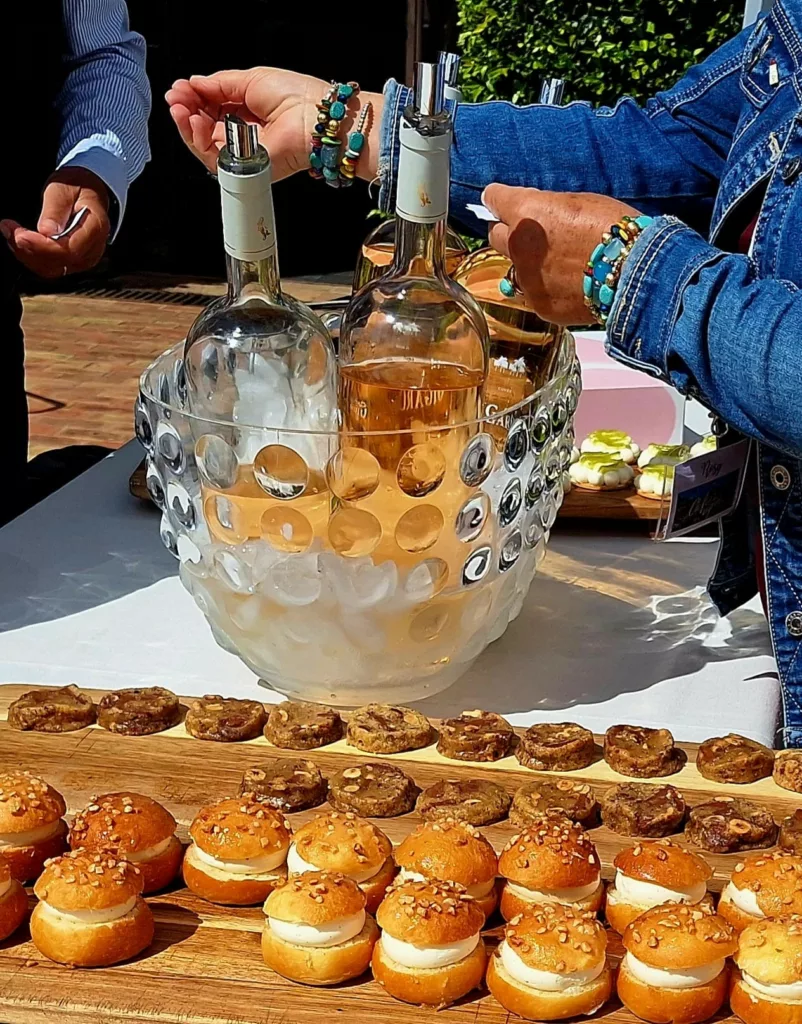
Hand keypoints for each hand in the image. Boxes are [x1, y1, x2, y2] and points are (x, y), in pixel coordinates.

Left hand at [0, 167, 110, 278]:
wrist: (88, 191)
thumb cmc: (78, 186)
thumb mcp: (64, 188)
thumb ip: (56, 209)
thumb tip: (47, 231)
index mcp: (95, 228)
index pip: (68, 249)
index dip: (42, 246)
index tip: (20, 234)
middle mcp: (91, 249)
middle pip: (58, 263)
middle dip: (29, 250)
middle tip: (8, 228)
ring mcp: (82, 258)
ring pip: (51, 269)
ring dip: (26, 254)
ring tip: (10, 232)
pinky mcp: (71, 261)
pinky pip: (49, 267)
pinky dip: (31, 257)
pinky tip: (19, 241)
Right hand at [165, 68, 381, 181]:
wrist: (315, 120)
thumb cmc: (296, 97)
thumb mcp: (250, 79)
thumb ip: (219, 84)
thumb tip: (194, 82)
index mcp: (245, 109)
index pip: (210, 106)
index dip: (193, 97)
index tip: (181, 87)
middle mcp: (242, 132)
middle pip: (202, 126)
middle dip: (185, 110)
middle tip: (176, 97)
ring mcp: (241, 152)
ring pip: (203, 144)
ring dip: (187, 125)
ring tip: (181, 108)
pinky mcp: (244, 168)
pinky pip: (212, 159)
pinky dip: (198, 140)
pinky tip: (194, 122)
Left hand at [483, 185, 640, 324]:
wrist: (634, 272)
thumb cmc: (613, 229)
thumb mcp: (579, 202)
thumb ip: (547, 208)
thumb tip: (535, 213)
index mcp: (526, 213)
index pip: (493, 198)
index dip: (500, 199)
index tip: (501, 201)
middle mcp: (518, 247)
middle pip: (496, 236)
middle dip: (509, 232)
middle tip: (532, 234)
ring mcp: (527, 280)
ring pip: (515, 268)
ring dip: (529, 264)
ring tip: (560, 263)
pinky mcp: (539, 305)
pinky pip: (535, 293)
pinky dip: (548, 288)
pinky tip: (571, 284)